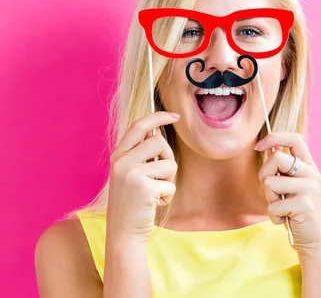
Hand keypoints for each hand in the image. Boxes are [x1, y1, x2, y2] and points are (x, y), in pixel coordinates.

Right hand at [106, 111, 179, 241]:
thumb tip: (156, 132)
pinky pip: (170, 185)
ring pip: (169, 164)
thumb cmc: (132, 203)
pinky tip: (154, 204)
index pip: (138, 126)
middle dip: (168, 158)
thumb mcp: (131, 174)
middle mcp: (122, 162)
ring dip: (169, 180)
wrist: (123, 232)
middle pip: (159, 142)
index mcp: (118, 156)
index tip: (174, 115)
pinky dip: (168, 196)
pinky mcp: (144, 188)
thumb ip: (140, 154)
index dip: (158, 117)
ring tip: (155, 192)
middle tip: (161, 176)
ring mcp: (131, 174)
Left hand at [254, 132, 320, 255]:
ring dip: (269, 199)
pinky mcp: (305, 204)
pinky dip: (274, 216)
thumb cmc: (298, 213)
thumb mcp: (292, 187)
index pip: (295, 138)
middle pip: (276, 158)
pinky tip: (286, 220)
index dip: (274, 137)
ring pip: (270, 182)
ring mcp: (310, 188)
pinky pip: (273, 205)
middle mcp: (312, 173)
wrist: (315, 241)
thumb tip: (268, 148)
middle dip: (264, 175)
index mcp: (309, 166)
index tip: (258, 146)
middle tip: (272, 193)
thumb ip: (283, 170)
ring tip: (282, 208)